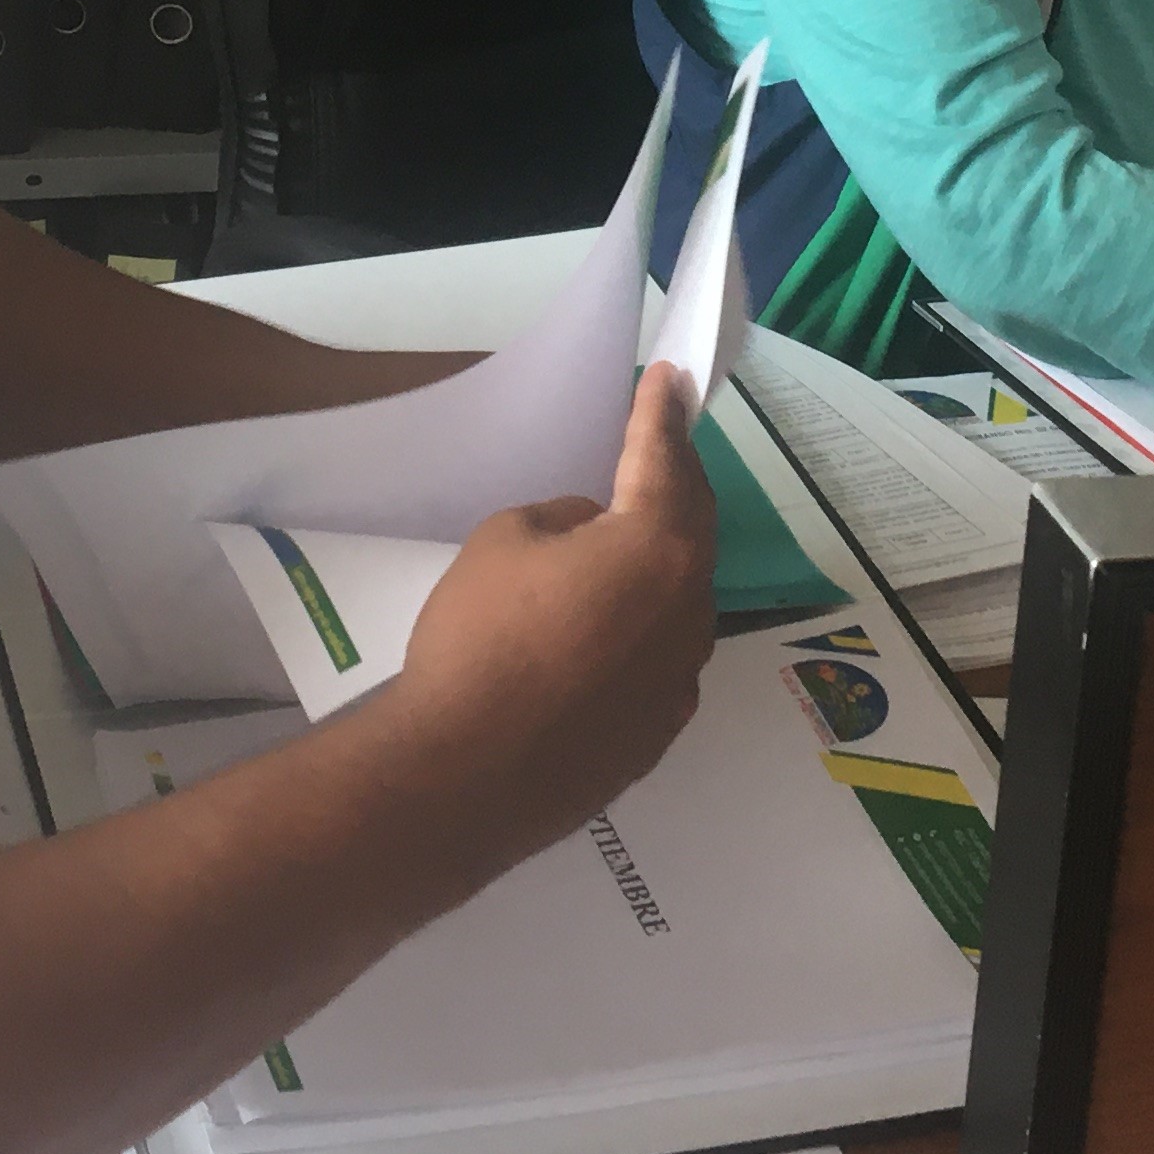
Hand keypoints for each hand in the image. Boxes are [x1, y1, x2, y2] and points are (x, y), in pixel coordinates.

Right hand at [392, 366, 717, 858]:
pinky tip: (604, 633)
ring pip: (680, 599)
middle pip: (691, 529)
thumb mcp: (505, 539)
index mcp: (659, 549)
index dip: (660, 415)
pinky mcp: (655, 733)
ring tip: (624, 542)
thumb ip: (564, 521)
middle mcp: (689, 612)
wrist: (461, 775)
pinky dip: (641, 629)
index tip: (671, 378)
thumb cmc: (480, 638)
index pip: (664, 461)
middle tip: (658, 444)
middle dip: (674, 482)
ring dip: (658, 563)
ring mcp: (679, 680)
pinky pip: (658, 658)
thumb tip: (590, 538)